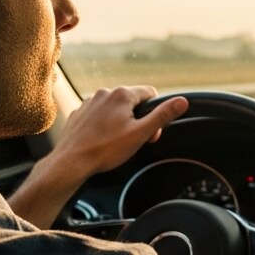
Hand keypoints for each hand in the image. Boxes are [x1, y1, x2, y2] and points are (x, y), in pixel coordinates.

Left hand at [7, 86, 186, 227]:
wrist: (71, 161)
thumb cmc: (105, 150)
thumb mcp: (141, 134)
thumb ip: (163, 115)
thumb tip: (182, 101)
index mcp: (122, 94)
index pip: (150, 93)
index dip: (155, 113)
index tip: (149, 131)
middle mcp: (104, 93)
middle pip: (132, 101)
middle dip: (137, 118)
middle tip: (133, 140)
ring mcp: (89, 102)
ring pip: (115, 108)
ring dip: (120, 121)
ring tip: (115, 142)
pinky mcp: (79, 113)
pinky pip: (99, 115)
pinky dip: (104, 125)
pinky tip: (101, 141)